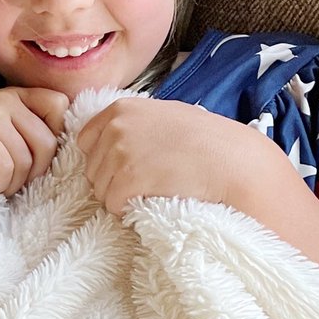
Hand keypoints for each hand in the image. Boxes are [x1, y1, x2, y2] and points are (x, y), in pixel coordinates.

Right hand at [0, 87, 68, 195]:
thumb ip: (18, 126)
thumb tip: (56, 153)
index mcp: (11, 94)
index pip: (58, 105)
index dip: (55, 134)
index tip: (34, 156)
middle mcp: (3, 98)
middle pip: (47, 142)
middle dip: (35, 172)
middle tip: (13, 183)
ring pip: (26, 161)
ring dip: (14, 184)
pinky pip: (6, 168)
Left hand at [77, 96, 279, 214]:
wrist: (232, 160)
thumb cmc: (206, 140)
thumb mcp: (165, 115)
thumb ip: (134, 124)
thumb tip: (110, 141)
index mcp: (121, 109)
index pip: (85, 141)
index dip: (104, 159)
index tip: (127, 167)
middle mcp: (115, 127)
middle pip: (92, 168)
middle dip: (112, 180)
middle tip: (145, 182)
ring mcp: (119, 152)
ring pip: (100, 189)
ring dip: (120, 197)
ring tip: (151, 190)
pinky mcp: (127, 178)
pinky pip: (112, 204)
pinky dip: (127, 209)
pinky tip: (150, 201)